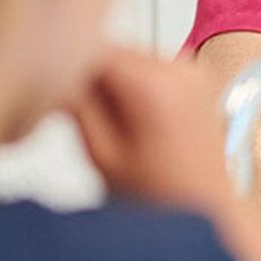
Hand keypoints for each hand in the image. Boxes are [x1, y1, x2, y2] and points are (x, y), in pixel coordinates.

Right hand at [71, 44, 235, 217]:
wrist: (210, 212)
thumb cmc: (161, 199)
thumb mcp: (102, 157)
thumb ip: (77, 108)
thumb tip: (54, 73)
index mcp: (154, 85)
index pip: (93, 49)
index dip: (66, 66)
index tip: (50, 88)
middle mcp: (179, 68)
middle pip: (112, 49)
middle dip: (88, 73)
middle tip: (74, 112)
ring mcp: (191, 70)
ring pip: (128, 56)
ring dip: (109, 79)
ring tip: (108, 125)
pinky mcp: (195, 78)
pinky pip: (148, 67)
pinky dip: (131, 84)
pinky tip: (129, 121)